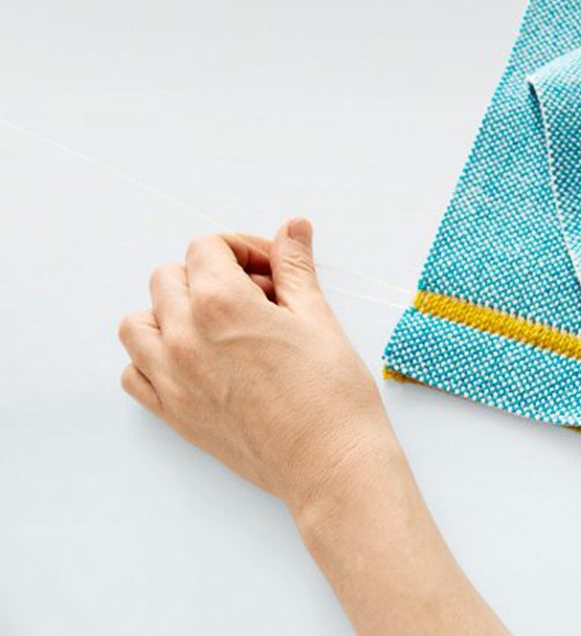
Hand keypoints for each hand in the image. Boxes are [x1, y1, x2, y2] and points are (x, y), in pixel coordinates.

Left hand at [118, 218, 507, 634]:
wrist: (332, 464)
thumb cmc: (333, 397)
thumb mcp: (318, 318)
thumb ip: (294, 268)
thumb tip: (292, 229)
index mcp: (220, 305)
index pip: (207, 247)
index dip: (244, 247)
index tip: (271, 268)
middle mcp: (184, 338)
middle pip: (170, 277)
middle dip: (210, 275)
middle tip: (256, 296)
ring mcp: (172, 379)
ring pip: (139, 322)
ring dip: (170, 312)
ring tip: (217, 325)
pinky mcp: (175, 414)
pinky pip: (135, 373)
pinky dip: (154, 359)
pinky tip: (196, 361)